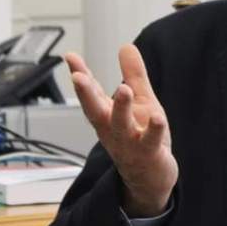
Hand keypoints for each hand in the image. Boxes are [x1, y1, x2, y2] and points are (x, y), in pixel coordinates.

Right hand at [65, 45, 177, 216]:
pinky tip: (157, 117)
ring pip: (121, 125)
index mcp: (107, 116)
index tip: (69, 57)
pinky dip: (153, 129)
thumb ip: (133, 75)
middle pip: (95, 111)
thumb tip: (126, 46)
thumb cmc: (142, 137)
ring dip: (120, 108)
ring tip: (122, 89)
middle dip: (86, 94)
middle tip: (78, 77)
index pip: (90, 93)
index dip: (80, 74)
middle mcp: (112, 129)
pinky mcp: (149, 153)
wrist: (150, 179)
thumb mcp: (141, 101)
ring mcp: (129, 142)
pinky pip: (150, 141)